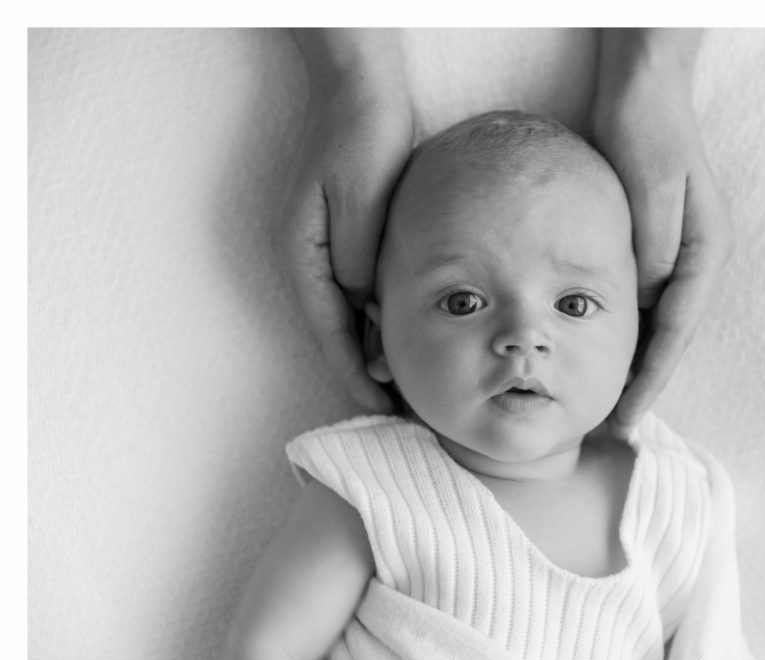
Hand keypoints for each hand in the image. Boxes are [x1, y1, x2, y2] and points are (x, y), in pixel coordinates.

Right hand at [277, 32, 413, 412]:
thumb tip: (365, 307)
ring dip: (379, 350)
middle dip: (368, 373)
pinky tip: (409, 338)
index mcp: (305, 254)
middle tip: (404, 412)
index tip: (381, 407)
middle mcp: (311, 259)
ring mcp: (329, 251)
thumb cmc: (363, 139)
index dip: (355, 372)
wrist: (365, 93)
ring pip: (354, 317)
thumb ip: (360, 258)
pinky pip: (366, 294)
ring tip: (411, 387)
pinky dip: (385, 320)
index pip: (330, 331)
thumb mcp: (361, 201)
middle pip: (340, 332)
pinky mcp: (351, 241)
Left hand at [591, 31, 734, 435]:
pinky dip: (619, 330)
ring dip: (631, 363)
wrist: (641, 85)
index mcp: (705, 250)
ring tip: (603, 405)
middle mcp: (694, 257)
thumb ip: (654, 246)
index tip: (626, 417)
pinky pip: (636, 299)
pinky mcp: (649, 242)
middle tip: (612, 428)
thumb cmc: (648, 129)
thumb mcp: (651, 186)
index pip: (676, 331)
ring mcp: (673, 251)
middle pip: (668, 336)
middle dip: (643, 382)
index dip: (651, 379)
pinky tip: (598, 352)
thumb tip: (649, 299)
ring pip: (652, 323)